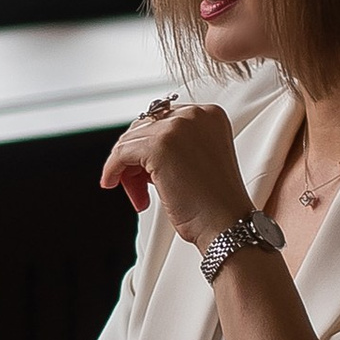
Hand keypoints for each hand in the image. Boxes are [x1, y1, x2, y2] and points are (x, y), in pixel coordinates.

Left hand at [100, 95, 254, 246]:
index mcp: (209, 115)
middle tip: (140, 186)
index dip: (149, 146)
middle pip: (145, 127)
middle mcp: (195, 115)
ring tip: (139, 194)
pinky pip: (121, 152)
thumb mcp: (197, 161)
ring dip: (127, 168)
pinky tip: (114, 182)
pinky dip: (113, 169)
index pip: (162, 120)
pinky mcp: (159, 145)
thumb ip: (175, 146)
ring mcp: (178, 127)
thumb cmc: (215, 204)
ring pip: (130, 140)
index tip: (145, 169)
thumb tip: (138, 148)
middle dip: (136, 158)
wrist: (227, 224)